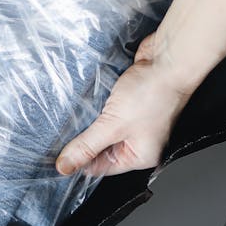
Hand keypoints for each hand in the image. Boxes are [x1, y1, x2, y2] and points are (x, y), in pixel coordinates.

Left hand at [55, 35, 195, 176]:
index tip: (57, 157)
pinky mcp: (127, 99)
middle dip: (82, 140)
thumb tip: (66, 166)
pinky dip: (94, 105)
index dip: (79, 163)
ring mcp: (133, 118)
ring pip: (100, 126)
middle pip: (100, 147)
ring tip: (70, 117)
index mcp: (140, 155)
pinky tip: (83, 101)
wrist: (168, 58)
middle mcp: (138, 139)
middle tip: (59, 135)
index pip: (101, 168)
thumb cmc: (155, 93)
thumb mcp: (113, 125)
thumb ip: (87, 146)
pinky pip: (104, 108)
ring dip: (87, 120)